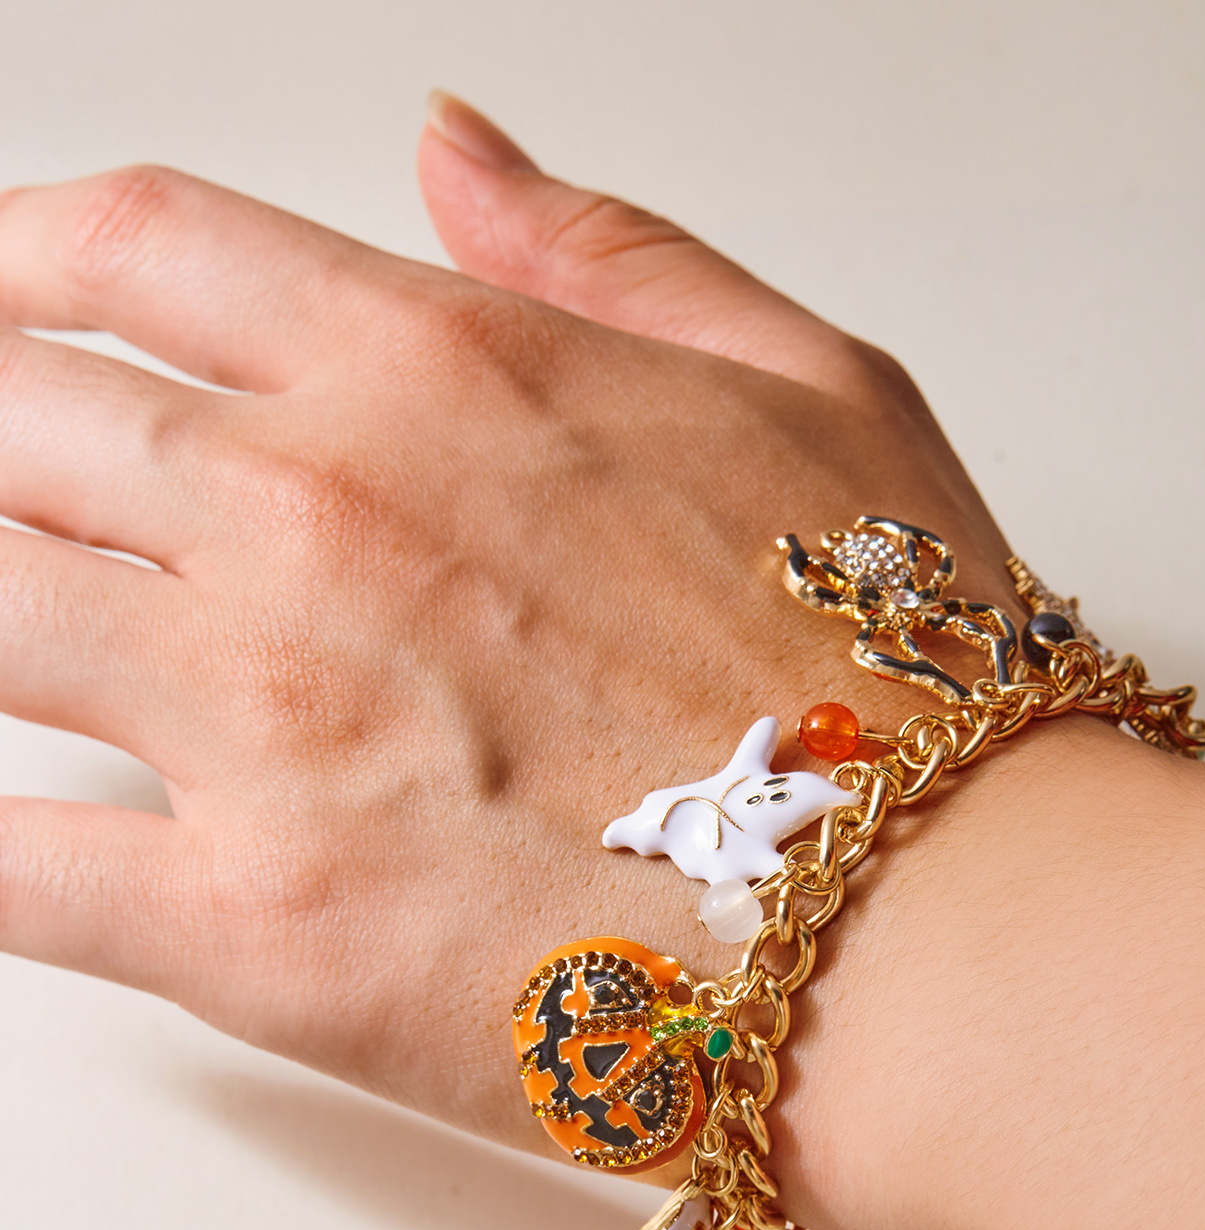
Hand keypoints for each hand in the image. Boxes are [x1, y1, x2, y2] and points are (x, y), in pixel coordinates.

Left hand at [0, 93, 1023, 1170]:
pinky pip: (9, 872)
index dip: (24, 255)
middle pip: (8, 420)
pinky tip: (1, 833)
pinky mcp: (252, 931)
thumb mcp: (813, 387)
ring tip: (6, 632)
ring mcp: (261, 727)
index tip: (3, 293)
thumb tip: (461, 157)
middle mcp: (315, 525)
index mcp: (440, 377)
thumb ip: (614, 254)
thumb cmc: (905, 684)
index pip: (137, 248)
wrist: (944, 927)